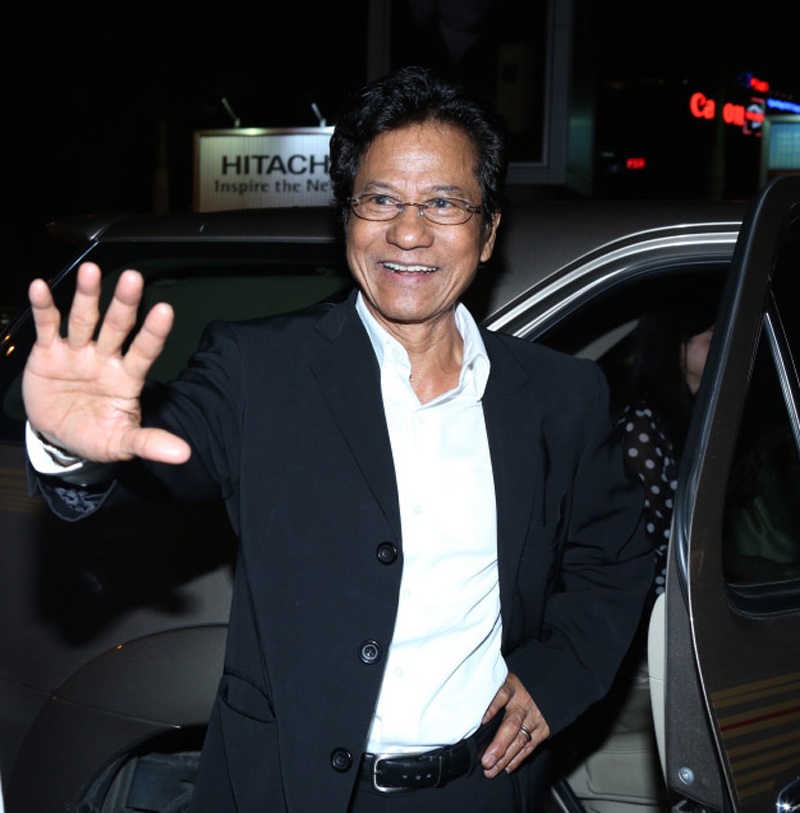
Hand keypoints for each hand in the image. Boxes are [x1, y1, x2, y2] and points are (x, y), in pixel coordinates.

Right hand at [22, 261, 190, 464]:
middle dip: (125, 304)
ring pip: (85, 319)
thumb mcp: (122, 443)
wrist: (59, 438)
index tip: (165, 311)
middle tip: (134, 279)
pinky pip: (47, 327)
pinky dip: (44, 308)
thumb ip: (150, 442)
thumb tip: (184, 455)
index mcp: (128, 377)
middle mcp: (106, 358)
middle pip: (117, 326)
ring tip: (92, 271)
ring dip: (88, 296)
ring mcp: (78, 353)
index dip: (153, 332)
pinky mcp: (48, 353)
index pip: (145, 351)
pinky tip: (40, 287)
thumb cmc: (97, 435)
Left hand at [480, 672, 549, 776]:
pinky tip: (506, 767)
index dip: (492, 707)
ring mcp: (534, 717)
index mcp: (511, 687)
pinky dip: (517, 759)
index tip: (482, 721)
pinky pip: (529, 747)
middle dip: (498, 745)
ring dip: (505, 758)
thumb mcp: (501, 682)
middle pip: (511, 725)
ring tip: (491, 769)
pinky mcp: (543, 729)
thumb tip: (468, 714)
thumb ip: (489, 695)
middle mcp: (523, 703)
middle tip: (486, 760)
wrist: (544, 686)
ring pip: (520, 740)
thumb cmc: (513, 688)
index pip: (502, 695)